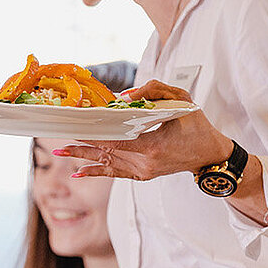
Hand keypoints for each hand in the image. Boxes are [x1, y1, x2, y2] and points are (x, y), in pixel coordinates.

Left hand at [57, 80, 234, 180]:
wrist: (210, 155)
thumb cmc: (197, 126)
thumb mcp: (181, 101)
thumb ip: (154, 91)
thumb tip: (124, 97)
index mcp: (152, 146)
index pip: (115, 139)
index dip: (93, 132)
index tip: (76, 123)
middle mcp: (144, 163)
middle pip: (105, 151)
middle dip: (81, 143)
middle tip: (57, 137)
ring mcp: (142, 172)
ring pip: (106, 163)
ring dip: (82, 157)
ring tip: (59, 151)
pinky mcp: (142, 176)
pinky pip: (114, 174)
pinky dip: (96, 171)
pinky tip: (77, 172)